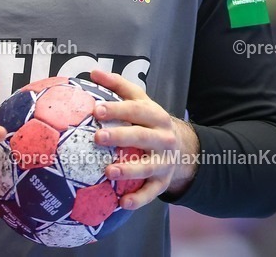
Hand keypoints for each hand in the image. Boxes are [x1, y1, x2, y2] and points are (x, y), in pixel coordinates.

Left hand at [88, 69, 198, 208]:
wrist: (182, 148)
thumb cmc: (149, 121)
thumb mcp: (140, 101)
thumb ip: (118, 86)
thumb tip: (93, 72)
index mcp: (156, 116)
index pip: (136, 110)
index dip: (117, 109)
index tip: (96, 110)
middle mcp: (163, 138)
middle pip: (142, 137)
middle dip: (120, 136)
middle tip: (98, 137)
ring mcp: (165, 162)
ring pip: (147, 167)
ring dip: (128, 170)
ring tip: (108, 172)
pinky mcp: (163, 183)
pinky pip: (151, 193)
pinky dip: (138, 199)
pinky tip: (122, 204)